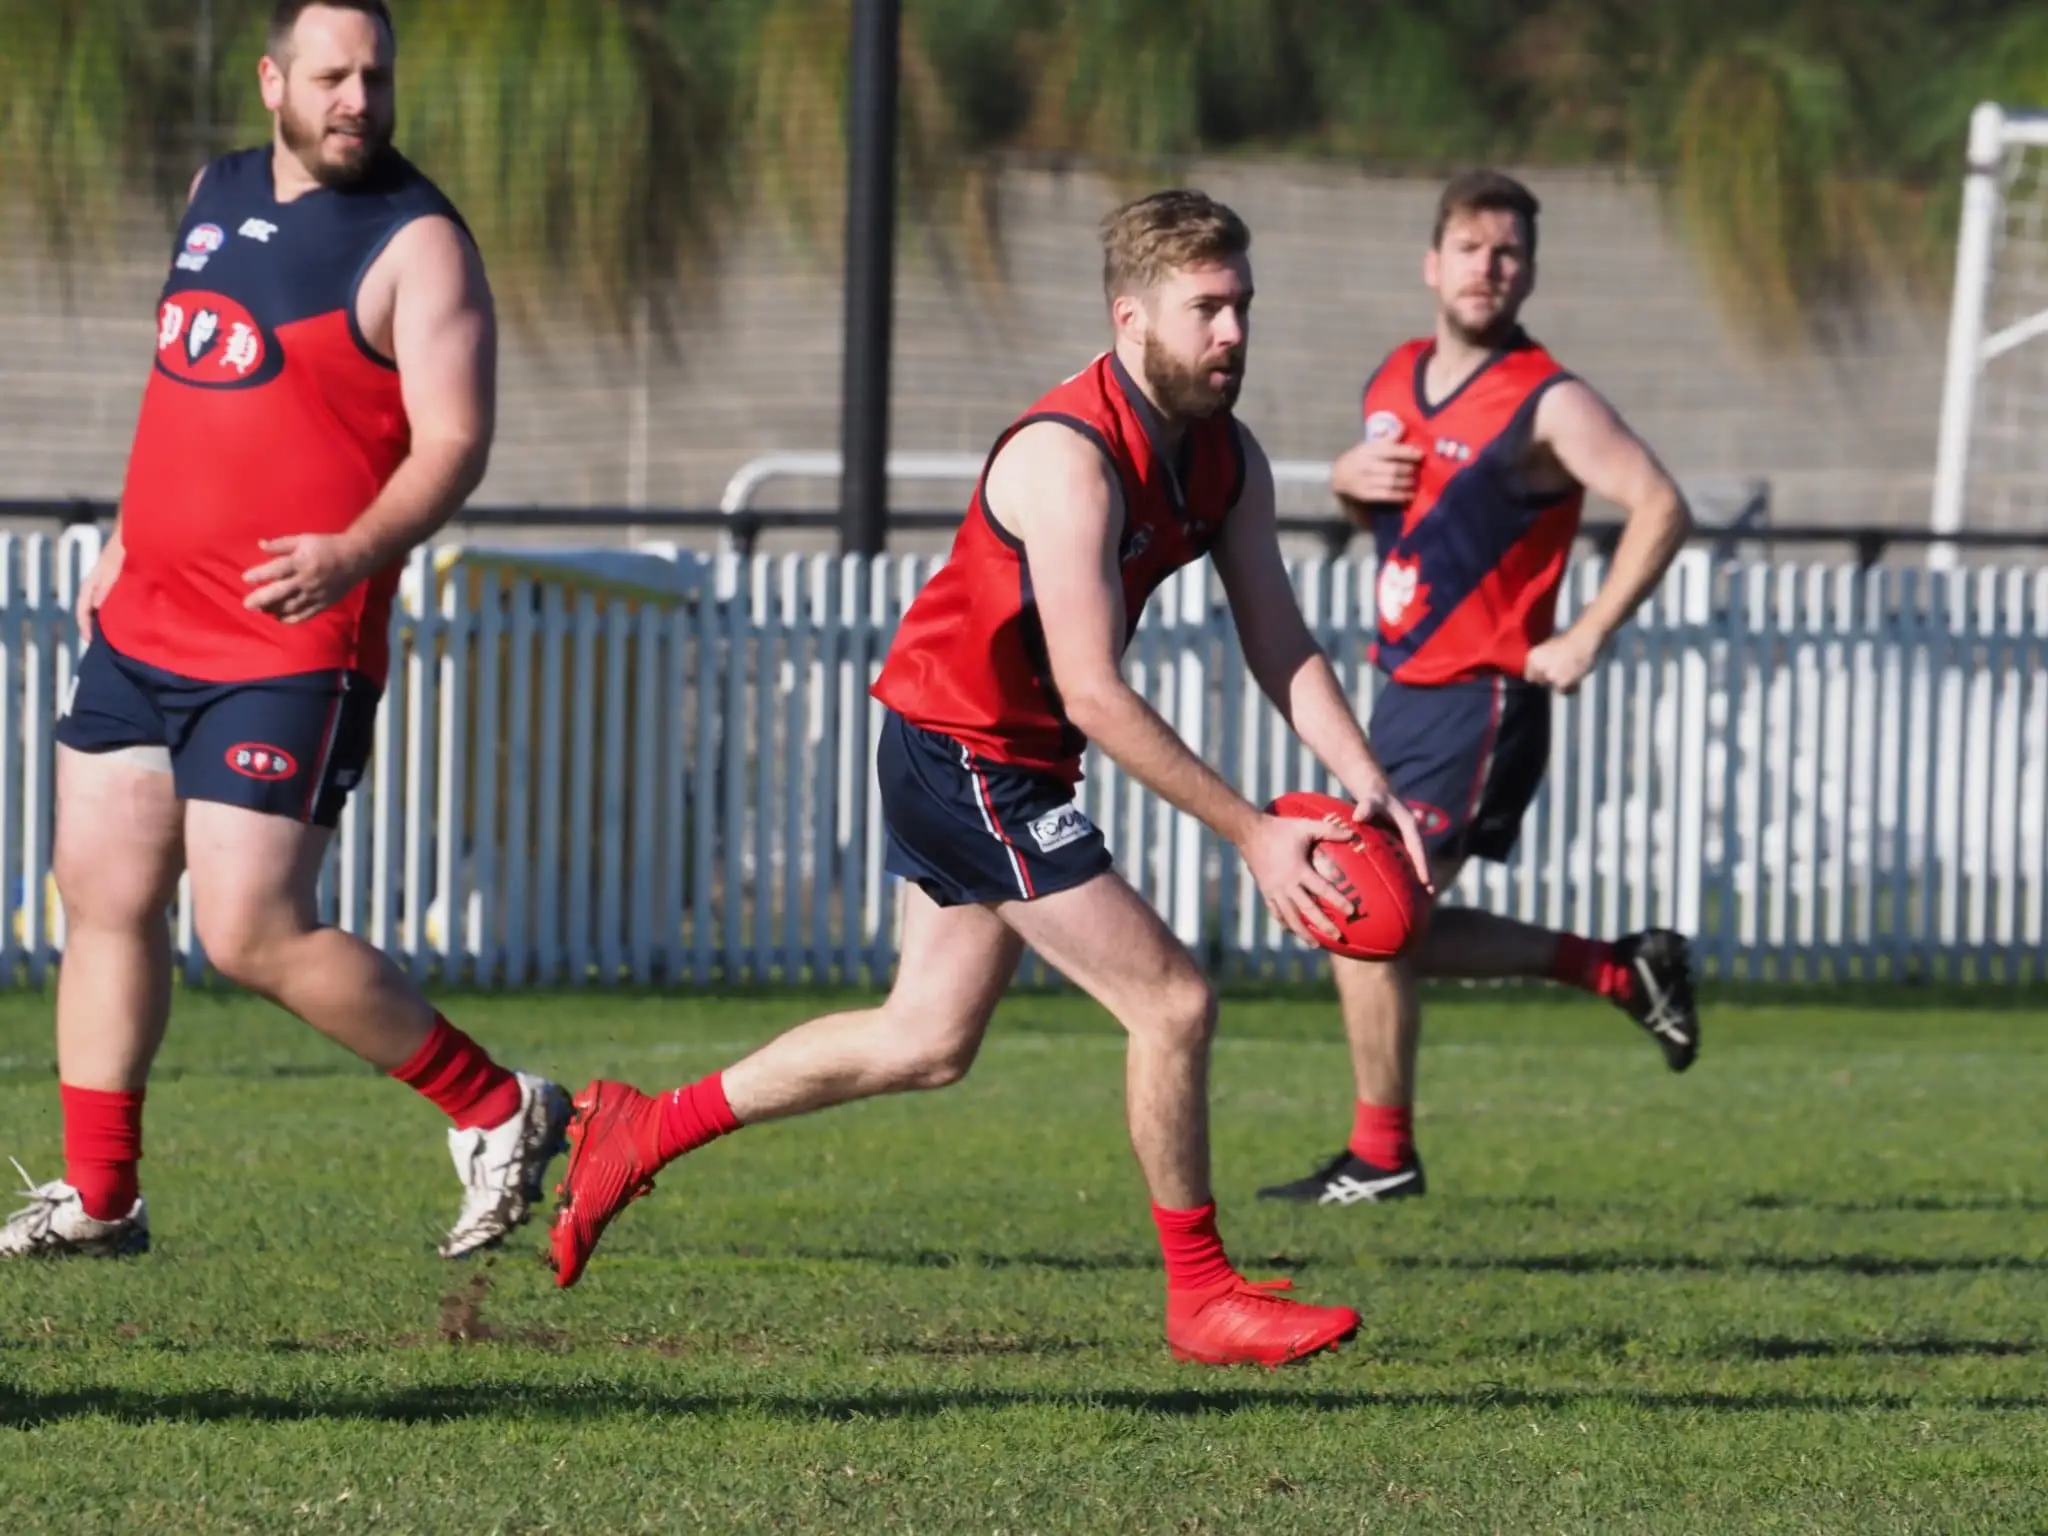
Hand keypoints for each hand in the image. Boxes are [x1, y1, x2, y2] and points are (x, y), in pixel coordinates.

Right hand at [75, 539, 123, 642]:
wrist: (136, 533)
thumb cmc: (123, 548)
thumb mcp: (113, 567)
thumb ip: (106, 585)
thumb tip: (97, 606)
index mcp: (92, 582)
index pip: (82, 607)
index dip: (84, 624)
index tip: (89, 639)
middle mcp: (98, 583)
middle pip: (91, 608)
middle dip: (93, 624)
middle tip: (102, 643)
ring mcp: (109, 582)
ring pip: (102, 604)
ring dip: (105, 618)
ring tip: (113, 635)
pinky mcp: (121, 580)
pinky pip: (114, 599)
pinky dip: (116, 610)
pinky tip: (126, 618)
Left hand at [242, 533, 373, 622]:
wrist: (356, 558)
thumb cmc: (327, 546)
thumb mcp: (303, 539)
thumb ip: (281, 544)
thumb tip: (260, 545)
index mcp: (301, 561)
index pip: (276, 570)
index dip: (259, 575)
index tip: (246, 578)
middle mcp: (306, 580)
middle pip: (280, 592)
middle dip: (262, 599)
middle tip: (247, 604)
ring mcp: (315, 594)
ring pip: (290, 606)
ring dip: (273, 609)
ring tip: (261, 610)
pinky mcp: (323, 603)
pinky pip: (305, 614)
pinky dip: (290, 618)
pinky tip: (279, 617)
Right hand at [1238, 811, 1357, 943]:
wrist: (1249, 833)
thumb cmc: (1280, 829)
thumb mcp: (1306, 827)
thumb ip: (1329, 830)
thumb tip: (1353, 833)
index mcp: (1298, 871)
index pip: (1322, 890)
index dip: (1337, 901)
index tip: (1352, 911)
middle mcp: (1286, 885)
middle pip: (1307, 911)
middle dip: (1323, 925)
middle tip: (1338, 937)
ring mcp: (1274, 891)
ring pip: (1289, 918)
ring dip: (1302, 932)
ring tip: (1315, 945)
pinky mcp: (1265, 891)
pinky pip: (1275, 912)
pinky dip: (1284, 923)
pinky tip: (1292, 931)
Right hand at [1330, 440, 1422, 506]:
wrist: (1339, 476)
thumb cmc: (1360, 457)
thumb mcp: (1370, 444)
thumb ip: (1388, 437)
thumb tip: (1403, 424)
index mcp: (1369, 450)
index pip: (1390, 451)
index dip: (1407, 453)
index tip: (1421, 454)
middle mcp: (1367, 465)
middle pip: (1393, 469)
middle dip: (1408, 469)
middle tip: (1417, 469)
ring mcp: (1365, 481)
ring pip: (1391, 482)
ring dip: (1406, 482)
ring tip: (1413, 481)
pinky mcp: (1366, 495)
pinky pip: (1387, 496)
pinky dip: (1400, 496)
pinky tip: (1410, 495)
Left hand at [1346, 774, 1433, 891]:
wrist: (1377, 793)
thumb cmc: (1373, 797)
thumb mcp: (1370, 800)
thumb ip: (1366, 807)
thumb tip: (1358, 817)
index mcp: (1409, 826)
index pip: (1418, 848)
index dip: (1422, 865)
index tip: (1426, 881)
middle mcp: (1413, 834)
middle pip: (1422, 857)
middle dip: (1427, 875)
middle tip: (1431, 895)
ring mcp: (1408, 840)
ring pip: (1416, 860)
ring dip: (1421, 877)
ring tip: (1424, 899)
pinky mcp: (1401, 844)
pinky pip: (1407, 860)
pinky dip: (1409, 874)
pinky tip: (1405, 891)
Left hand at [1523, 626, 1602, 694]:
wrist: (1583, 640)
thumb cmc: (1569, 641)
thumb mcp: (1548, 647)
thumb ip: (1541, 661)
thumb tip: (1540, 671)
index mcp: (1532, 658)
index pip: (1530, 677)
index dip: (1540, 676)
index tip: (1548, 673)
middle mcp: (1538, 667)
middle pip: (1541, 683)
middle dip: (1550, 680)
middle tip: (1562, 671)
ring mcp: (1549, 675)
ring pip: (1553, 687)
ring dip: (1561, 682)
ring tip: (1571, 671)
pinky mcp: (1561, 682)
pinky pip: (1564, 691)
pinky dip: (1570, 687)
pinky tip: (1575, 676)